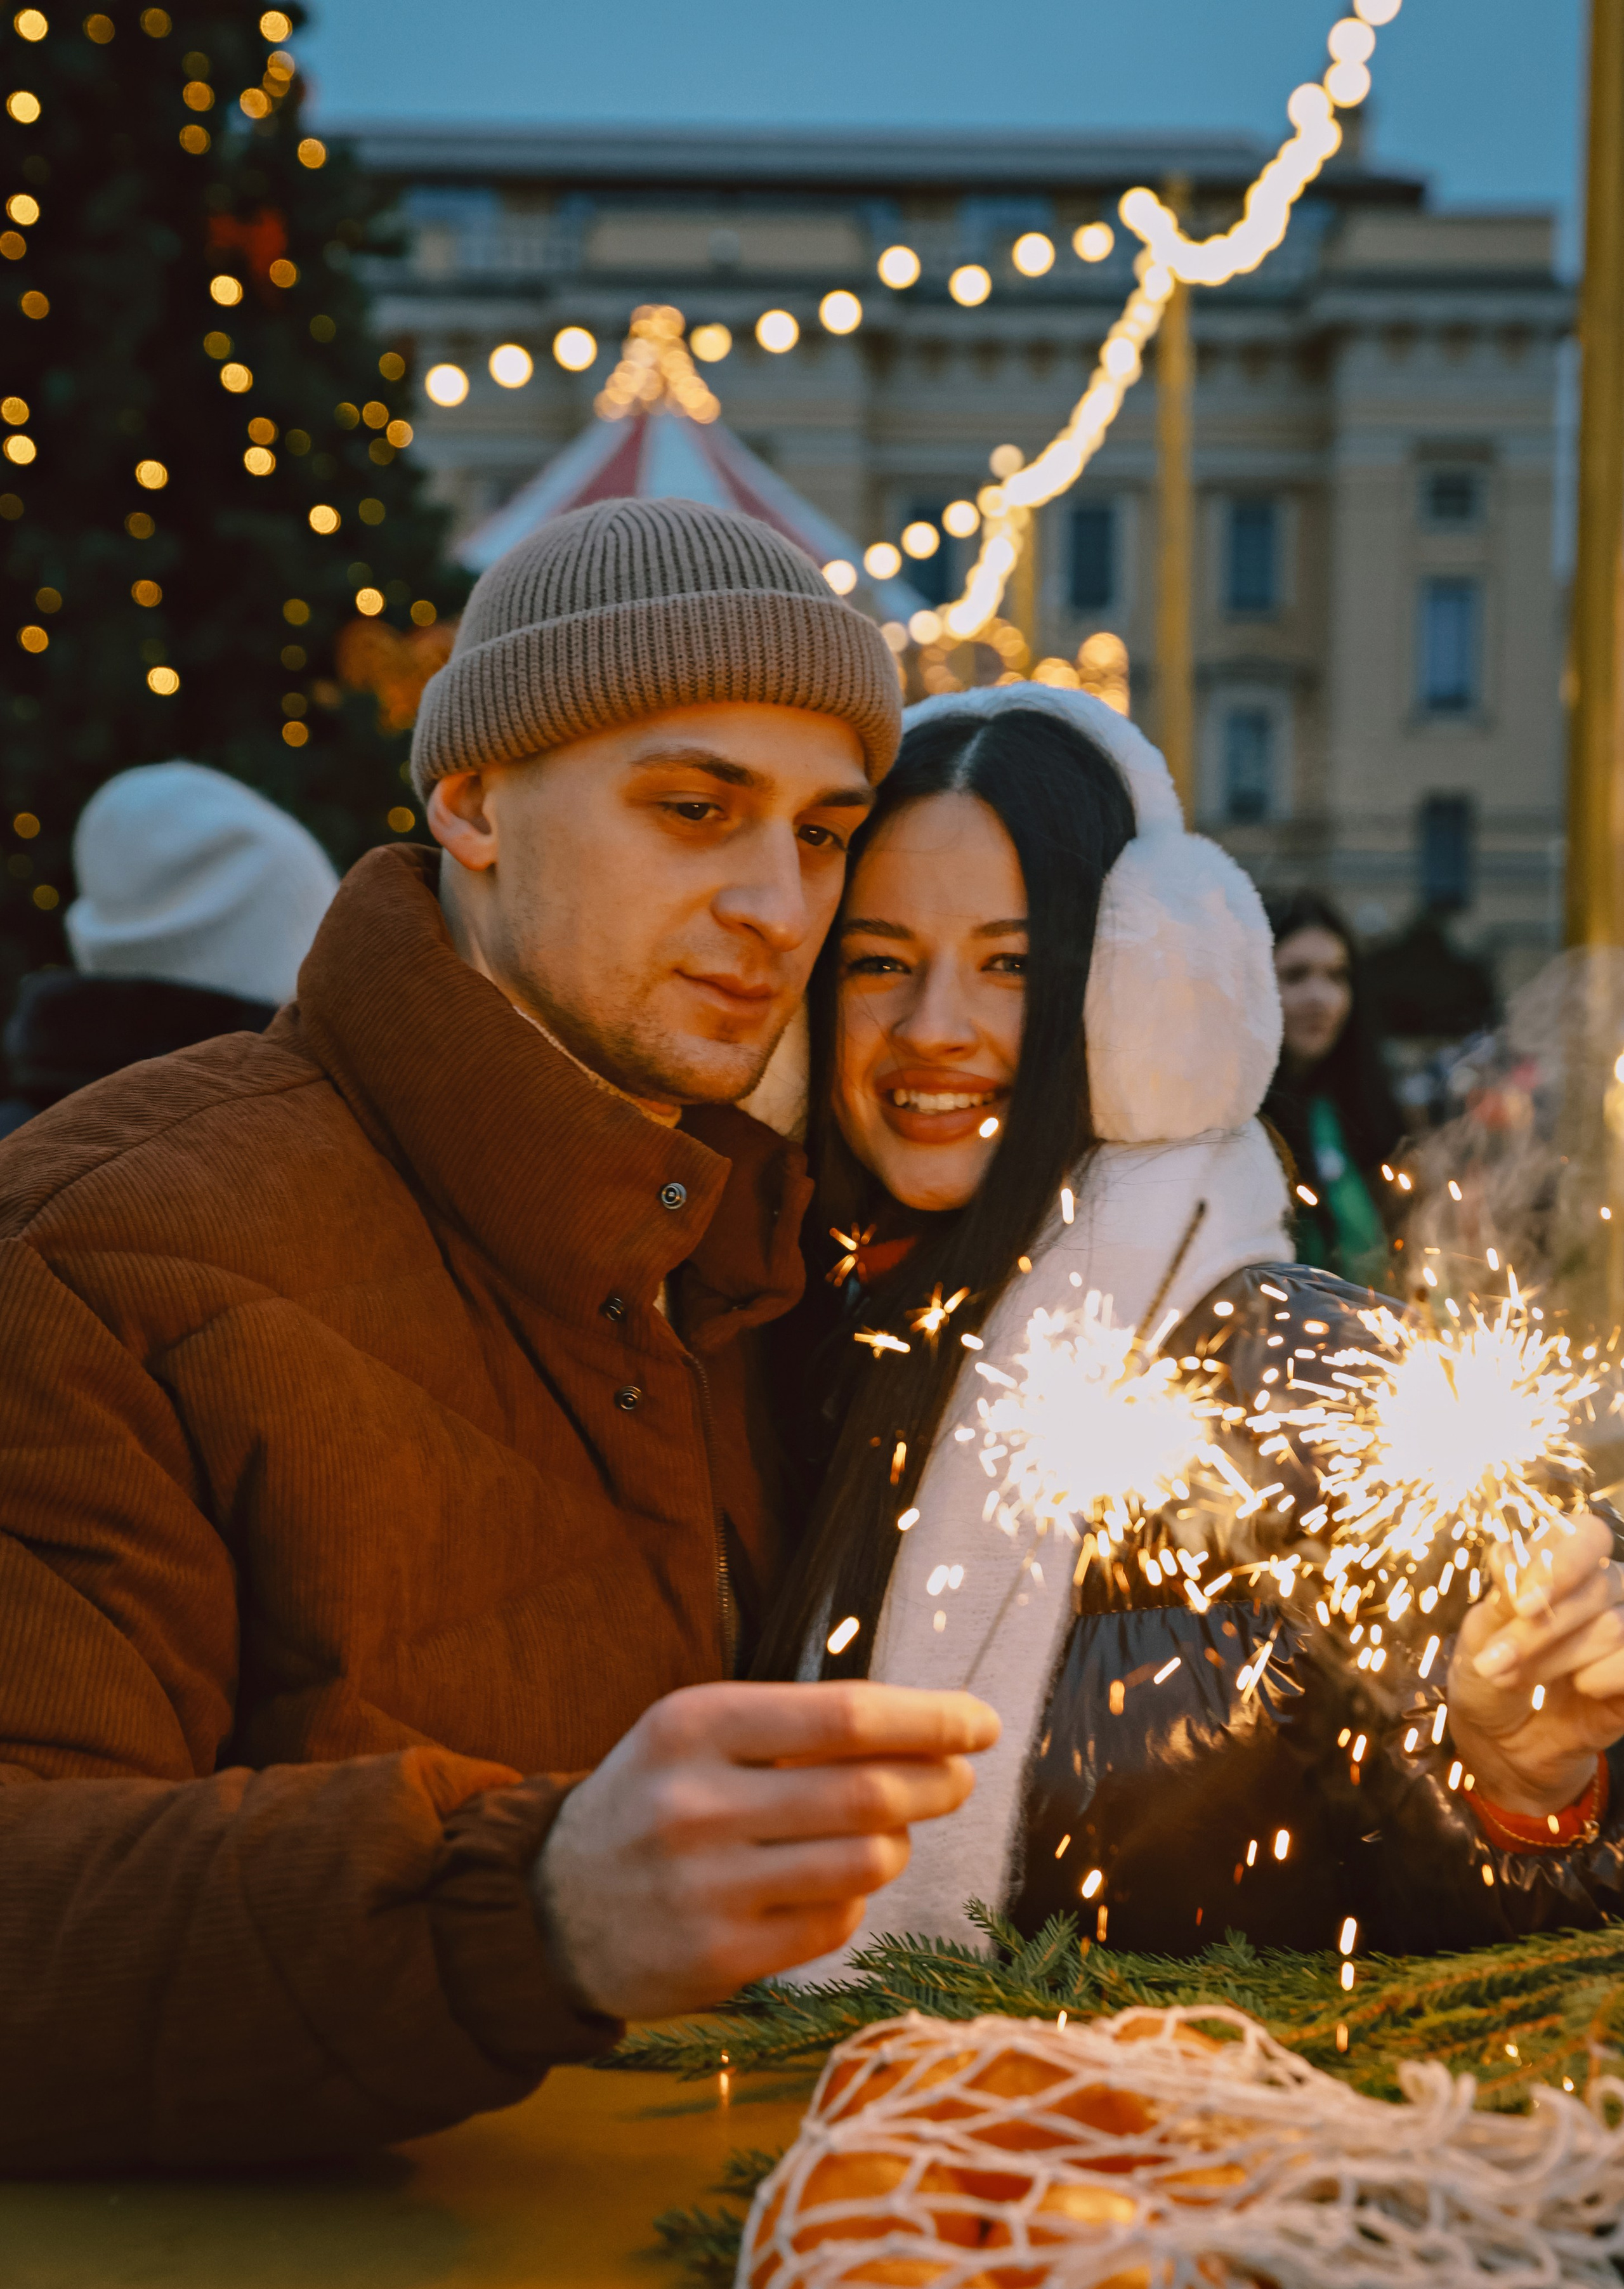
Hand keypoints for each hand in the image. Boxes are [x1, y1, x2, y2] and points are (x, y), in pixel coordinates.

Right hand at [530, 1679, 998, 2019]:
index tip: (980, 1723)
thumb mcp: (697, 1734)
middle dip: (936, 1782)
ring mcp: (707, 1887)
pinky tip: (830, 1883)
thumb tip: (925, 1732)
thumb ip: (793, 1726)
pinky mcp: (719, 1959)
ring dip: (897, 1845)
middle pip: (868, 1792)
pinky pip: (834, 1923)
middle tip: (958, 1778)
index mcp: (695, 1724)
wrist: (550, 1906)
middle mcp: (697, 1802)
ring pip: (865, 1863)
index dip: (928, 1719)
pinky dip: (852, 1898)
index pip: (845, 1716)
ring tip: (886, 1833)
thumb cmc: (652, 1799)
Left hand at [1447, 1511, 1623, 1816]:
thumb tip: (1513, 1559)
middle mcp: (1603, 1590)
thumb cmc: (1487, 1679)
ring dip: (1556, 1659)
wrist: (1502, 1746)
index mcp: (1561, 1566)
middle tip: (1495, 1663)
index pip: (1587, 1534)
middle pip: (1597, 1586)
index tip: (1522, 1604)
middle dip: (1538, 1630)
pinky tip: (1580, 1689)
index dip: (1561, 1564)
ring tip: (1517, 1680)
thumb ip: (1500, 1602)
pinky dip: (1599, 1678)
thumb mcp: (1477, 1639)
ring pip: (1613, 1625)